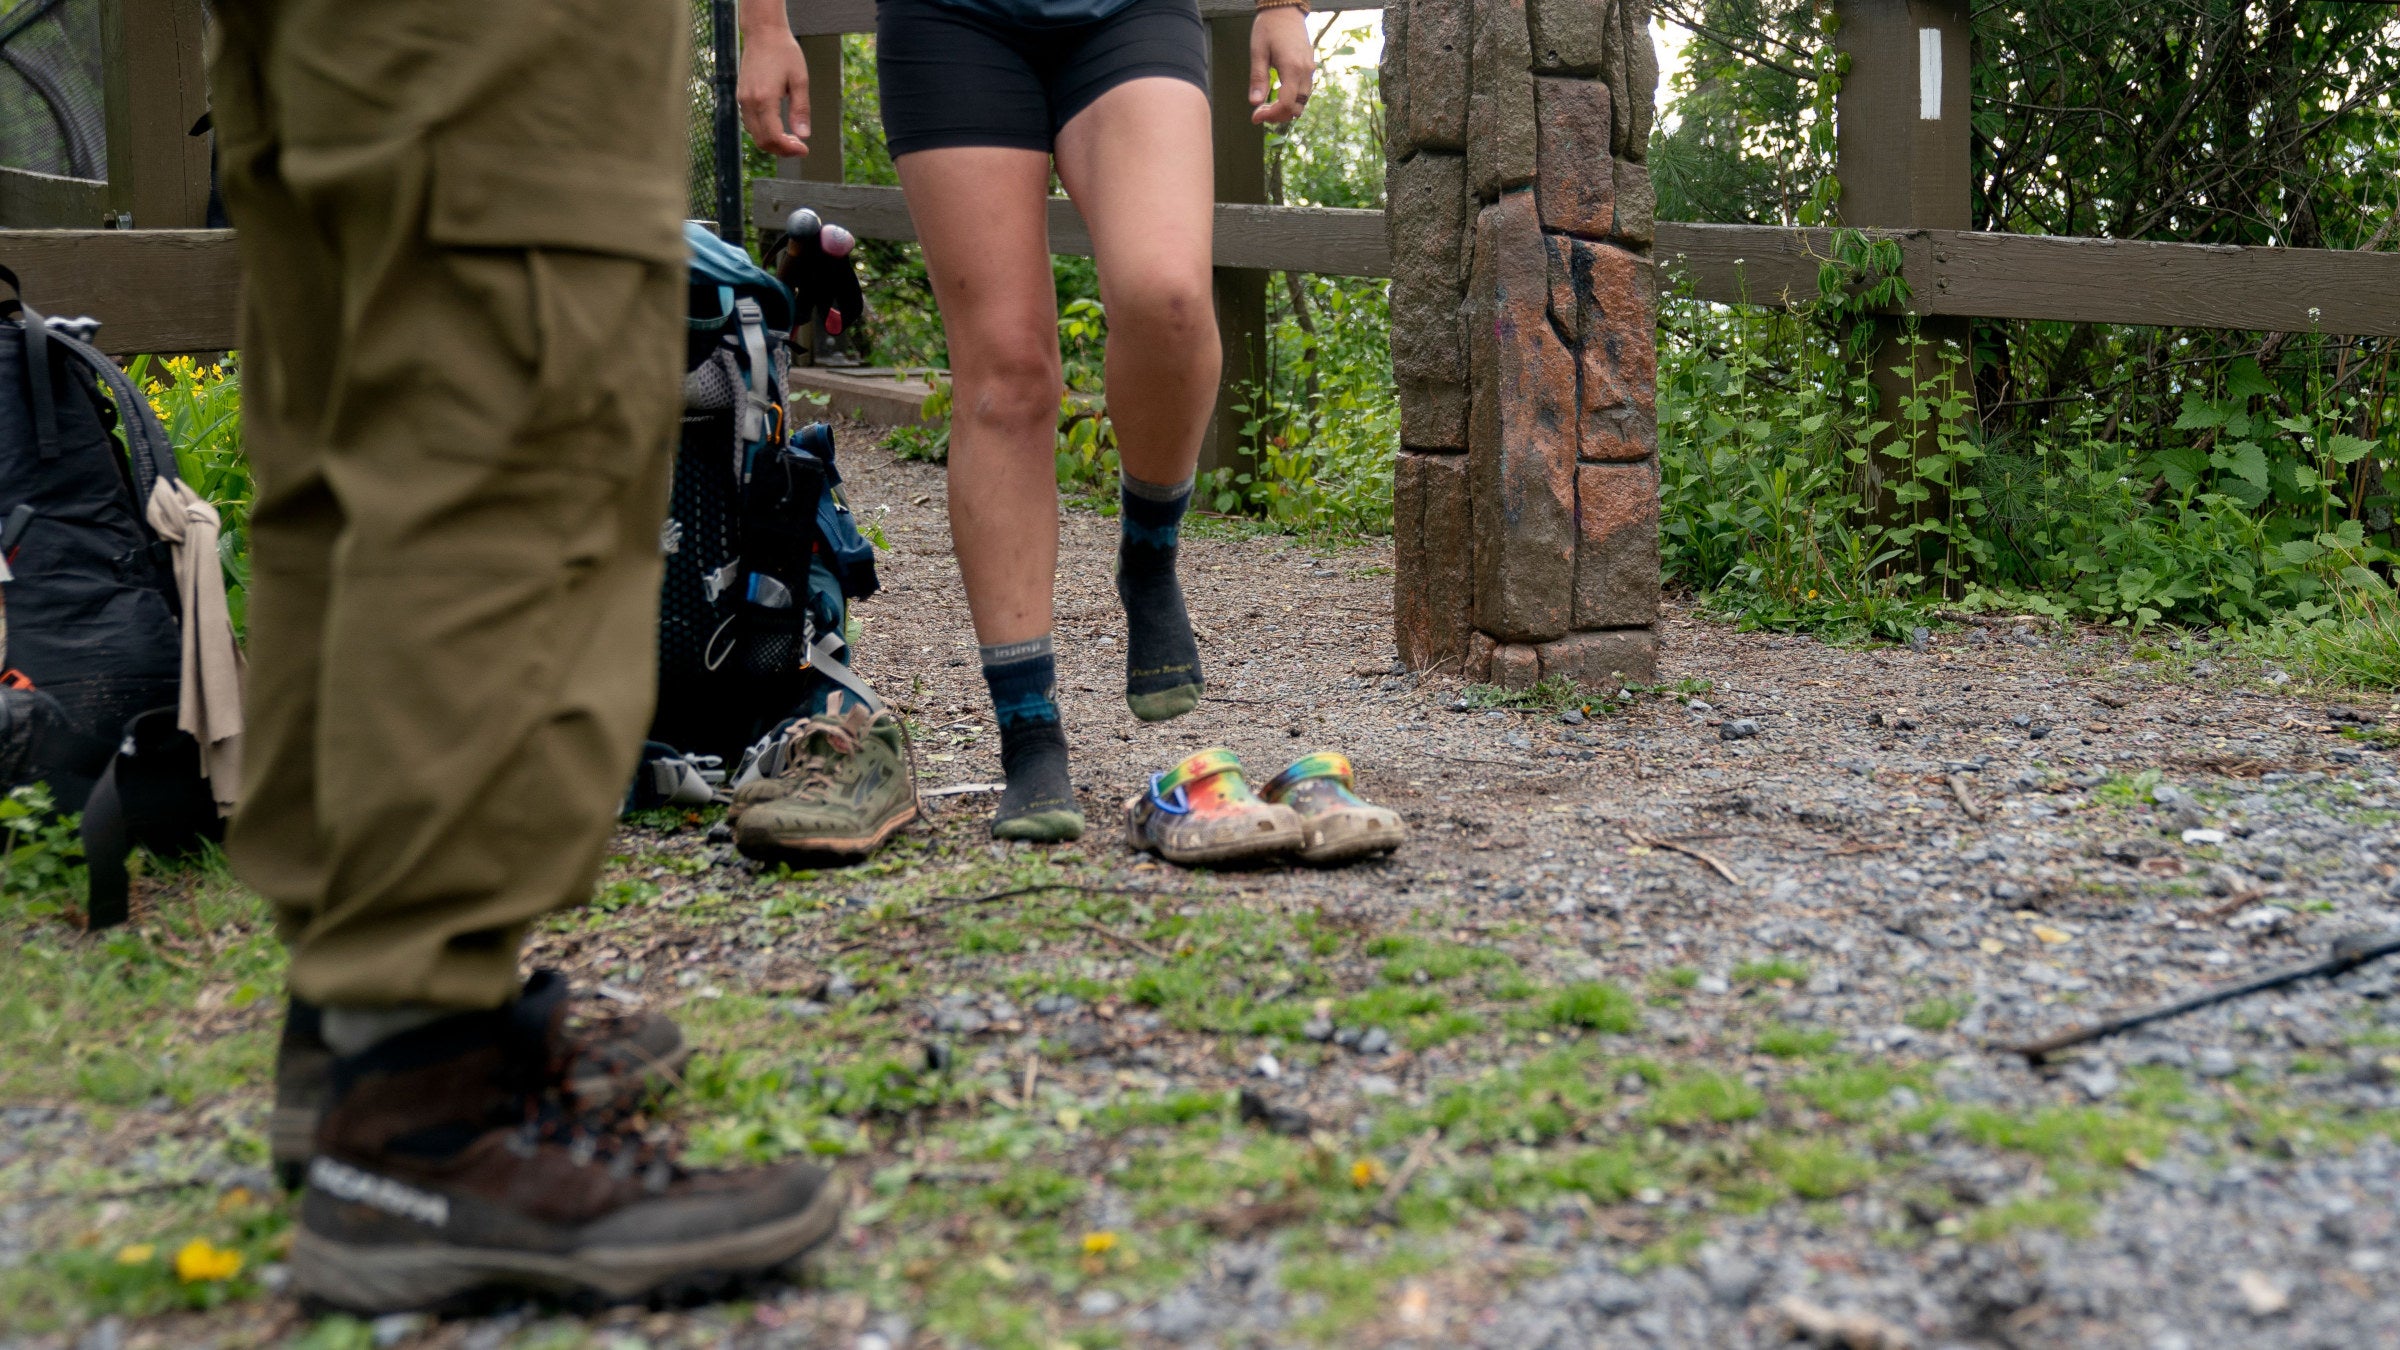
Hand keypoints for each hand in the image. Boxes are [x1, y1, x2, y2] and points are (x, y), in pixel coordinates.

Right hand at [738, 22, 810, 157]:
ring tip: (792, 139)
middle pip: (762, 141)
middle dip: (782, 150)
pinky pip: (750, 123)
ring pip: (755, 134)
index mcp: (764, 99)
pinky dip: (764, 132)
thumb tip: (804, 135)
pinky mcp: (741, 97)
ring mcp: (742, 100)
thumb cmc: (784, 52)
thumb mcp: (800, 80)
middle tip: (800, 147)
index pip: (773, 137)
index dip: (789, 149)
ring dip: (773, 142)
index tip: (804, 150)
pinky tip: (779, 128)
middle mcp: (749, 102)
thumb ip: (801, 109)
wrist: (763, 33)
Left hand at [1248, 8, 1313, 124]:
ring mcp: (1310, 70)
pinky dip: (1292, 100)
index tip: (1255, 117)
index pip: (1286, 103)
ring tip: (1266, 107)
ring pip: (1302, 102)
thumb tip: (1254, 103)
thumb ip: (1258, 78)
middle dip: (1277, 115)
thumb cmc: (1268, 28)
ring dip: (1285, 110)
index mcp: (1292, 68)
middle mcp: (1305, 71)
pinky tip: (1277, 97)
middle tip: (1258, 113)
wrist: (1285, 10)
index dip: (1271, 115)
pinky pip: (1304, 92)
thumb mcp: (1258, 52)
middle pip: (1296, 107)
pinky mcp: (1309, 68)